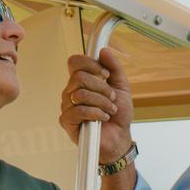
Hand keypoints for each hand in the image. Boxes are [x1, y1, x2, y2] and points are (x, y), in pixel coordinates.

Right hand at [59, 49, 134, 163]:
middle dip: (102, 87)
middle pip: (79, 77)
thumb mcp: (122, 88)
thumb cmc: (118, 115)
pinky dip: (96, 113)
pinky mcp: (67, 121)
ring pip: (81, 94)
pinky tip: (103, 118)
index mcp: (81, 81)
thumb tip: (104, 50)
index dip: (91, 64)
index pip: (75, 62)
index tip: (106, 74)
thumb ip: (115, 69)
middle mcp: (71, 91)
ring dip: (102, 102)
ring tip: (110, 111)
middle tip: (112, 98)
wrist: (119, 138)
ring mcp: (67, 106)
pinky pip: (79, 110)